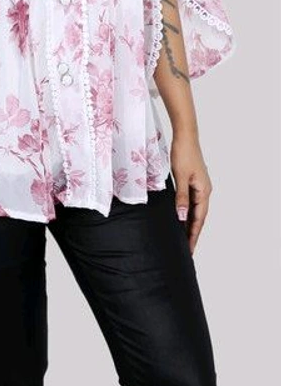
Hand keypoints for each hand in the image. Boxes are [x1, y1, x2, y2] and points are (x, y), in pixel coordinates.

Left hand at [170, 132, 212, 255]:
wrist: (185, 136)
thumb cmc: (183, 153)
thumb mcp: (180, 177)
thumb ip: (181, 197)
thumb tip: (181, 217)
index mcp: (204, 191)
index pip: (199, 219)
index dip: (193, 234)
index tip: (189, 249)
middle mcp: (205, 190)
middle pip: (199, 216)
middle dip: (193, 232)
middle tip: (187, 249)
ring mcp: (200, 185)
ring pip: (196, 209)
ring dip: (190, 223)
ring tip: (184, 236)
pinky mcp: (194, 181)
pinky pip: (192, 201)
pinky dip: (188, 211)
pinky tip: (181, 216)